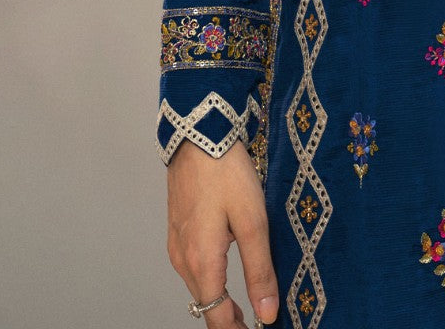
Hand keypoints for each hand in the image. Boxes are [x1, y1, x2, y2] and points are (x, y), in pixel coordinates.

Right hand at [167, 138, 279, 326]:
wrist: (198, 134)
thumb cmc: (227, 173)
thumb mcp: (253, 221)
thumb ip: (259, 270)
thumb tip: (266, 313)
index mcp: (202, 262)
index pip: (215, 316)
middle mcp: (183, 259)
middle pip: (205, 304)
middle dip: (228, 318)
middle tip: (256, 319)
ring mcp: (177, 243)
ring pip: (198, 285)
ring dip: (218, 298)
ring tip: (245, 305)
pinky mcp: (177, 229)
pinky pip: (192, 265)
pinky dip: (209, 278)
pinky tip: (226, 270)